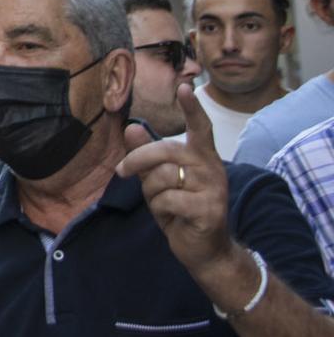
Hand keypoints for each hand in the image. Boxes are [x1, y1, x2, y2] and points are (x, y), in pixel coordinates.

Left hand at [117, 84, 234, 283]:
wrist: (203, 250)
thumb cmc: (179, 210)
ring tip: (164, 203)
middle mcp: (212, 167)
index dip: (192, 108)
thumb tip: (131, 127)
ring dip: (152, 192)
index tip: (184, 86)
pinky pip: (168, 199)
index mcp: (202, 156)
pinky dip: (160, 209)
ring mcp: (214, 188)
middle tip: (122, 172)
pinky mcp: (209, 209)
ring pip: (164, 176)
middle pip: (168, 150)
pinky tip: (172, 218)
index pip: (200, 127)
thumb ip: (147, 156)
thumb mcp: (159, 180)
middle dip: (139, 160)